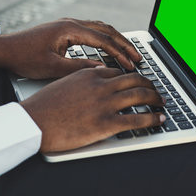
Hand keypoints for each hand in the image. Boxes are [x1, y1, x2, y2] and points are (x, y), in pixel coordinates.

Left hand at [0, 18, 140, 78]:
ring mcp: (67, 24)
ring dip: (115, 40)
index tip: (132, 65)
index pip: (103, 40)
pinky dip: (103, 39)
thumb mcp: (52, 68)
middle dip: (124, 44)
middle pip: (106, 30)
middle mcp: (70, 23)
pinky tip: (108, 49)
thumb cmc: (23, 58)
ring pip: (99, 28)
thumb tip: (102, 70)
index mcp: (69, 30)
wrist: (3, 49)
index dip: (120, 53)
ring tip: (128, 53)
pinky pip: (90, 31)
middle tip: (138, 58)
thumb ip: (79, 68)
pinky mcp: (63, 29)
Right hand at [20, 68, 165, 152]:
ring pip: (141, 95)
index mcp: (89, 74)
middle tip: (156, 91)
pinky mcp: (106, 124)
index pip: (119, 72)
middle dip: (150, 84)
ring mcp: (104, 104)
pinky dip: (153, 119)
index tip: (139, 82)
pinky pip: (138, 119)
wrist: (33, 122)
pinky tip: (160, 120)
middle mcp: (100, 86)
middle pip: (135, 79)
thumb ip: (81, 80)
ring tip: (162, 103)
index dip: (133, 76)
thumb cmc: (43, 106)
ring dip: (156, 99)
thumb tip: (93, 80)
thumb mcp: (62, 83)